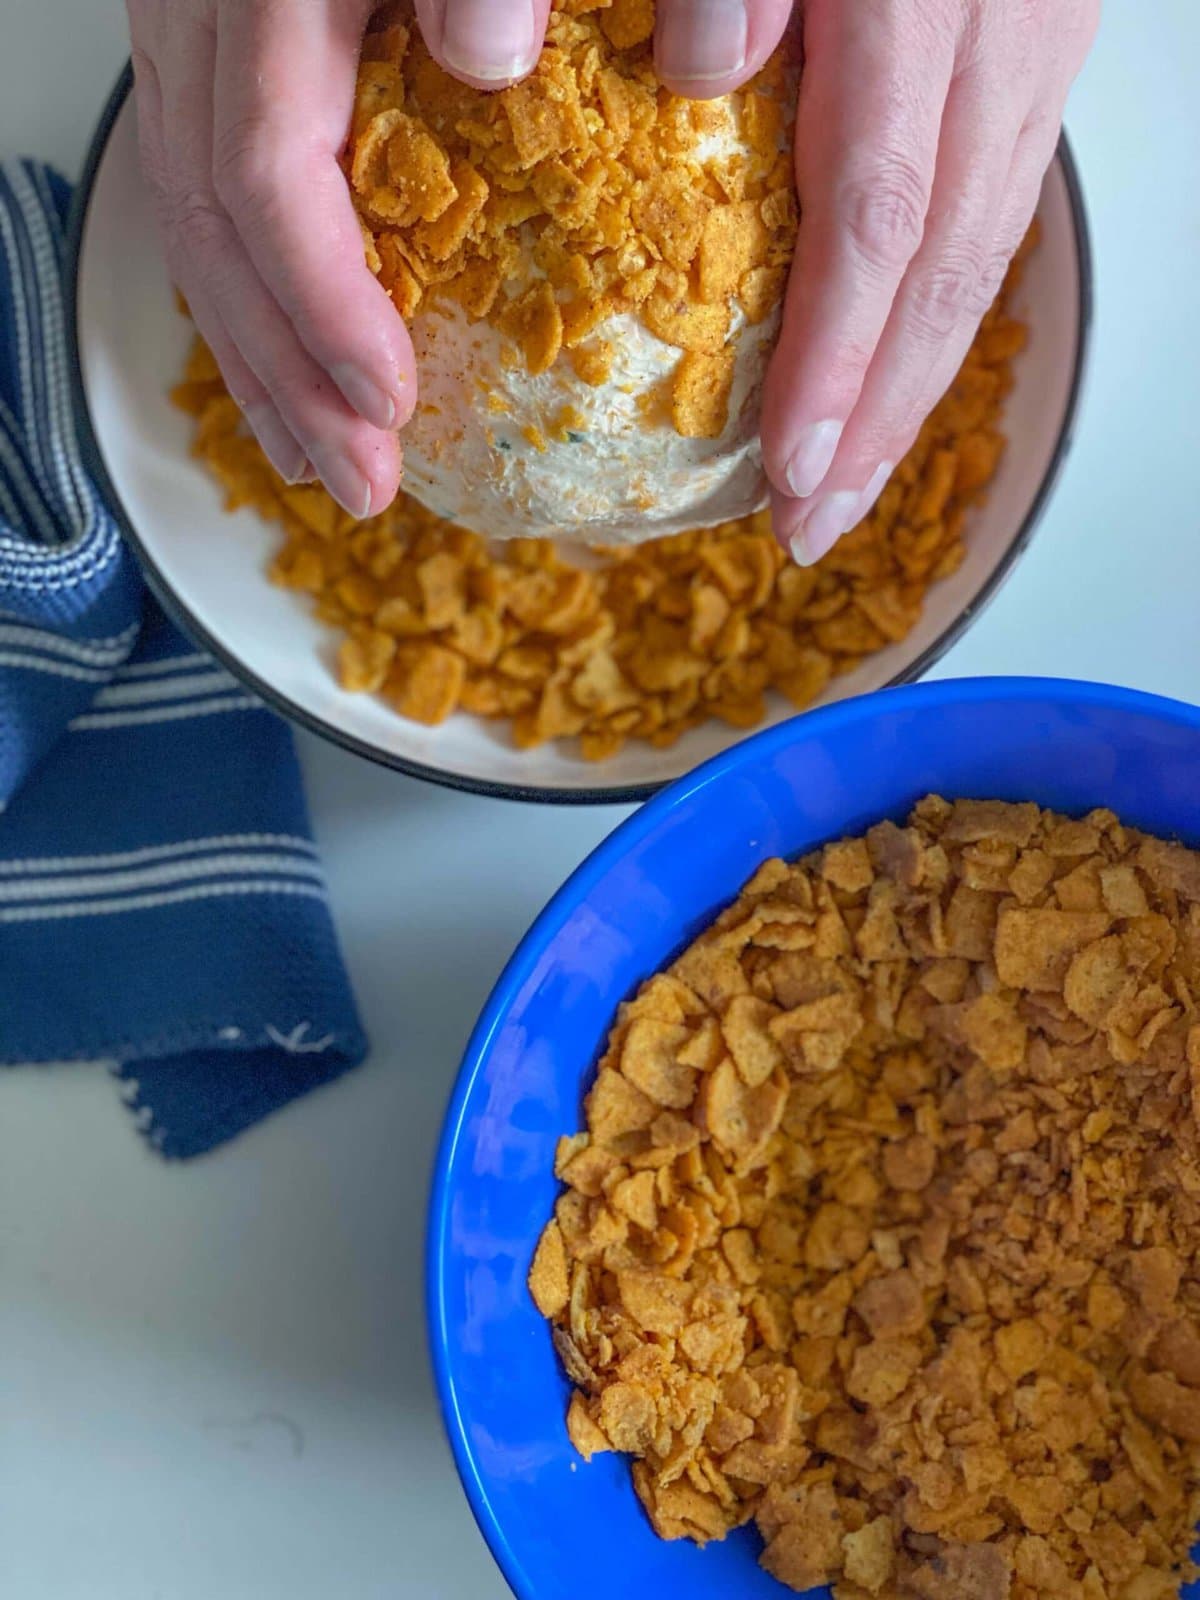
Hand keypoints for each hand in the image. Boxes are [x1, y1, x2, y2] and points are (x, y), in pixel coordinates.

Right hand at [127, 0, 412, 517]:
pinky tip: (287, 368)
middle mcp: (205, 2)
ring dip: (256, 356)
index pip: (264, 169)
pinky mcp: (204, 37)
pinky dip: (247, 293)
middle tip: (358, 482)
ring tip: (319, 463)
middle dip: (285, 371)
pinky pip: (204, 186)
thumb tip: (487, 51)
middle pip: (212, 221)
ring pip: (192, 217)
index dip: (321, 301)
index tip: (391, 399)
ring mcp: (189, 18)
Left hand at [751, 0, 1099, 563]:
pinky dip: (938, 302)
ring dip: (915, 381)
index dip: (837, 354)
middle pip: (946, 258)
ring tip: (850, 483)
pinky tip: (888, 367)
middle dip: (880, 411)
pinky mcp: (1043, 39)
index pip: (878, 206)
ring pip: (986, 240)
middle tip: (812, 525)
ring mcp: (1036, 32)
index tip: (787, 469)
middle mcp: (998, 20)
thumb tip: (654, 65)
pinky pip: (993, 195)